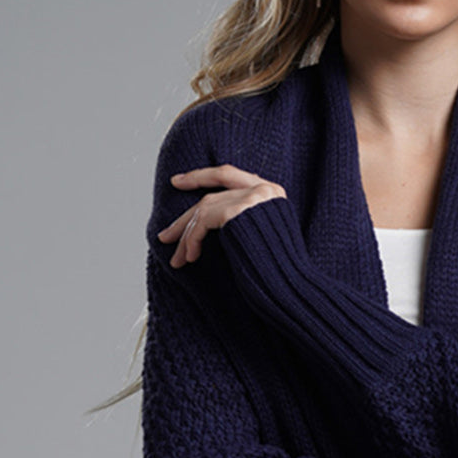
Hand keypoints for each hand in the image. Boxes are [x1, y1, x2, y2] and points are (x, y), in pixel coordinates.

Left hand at [157, 165, 287, 266]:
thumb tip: (207, 219)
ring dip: (188, 237)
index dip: (200, 176)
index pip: (228, 174)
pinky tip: (191, 256)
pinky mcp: (239, 211)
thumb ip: (245, 219)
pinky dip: (194, 239)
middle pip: (211, 197)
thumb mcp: (263, 235)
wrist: (292, 283)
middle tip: (164, 236)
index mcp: (271, 192)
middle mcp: (263, 190)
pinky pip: (205, 221)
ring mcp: (253, 198)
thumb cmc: (278, 269)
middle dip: (185, 221)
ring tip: (178, 259)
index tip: (177, 181)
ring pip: (205, 210)